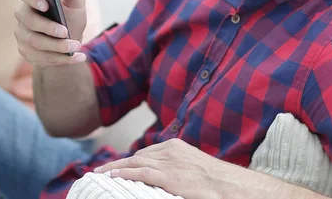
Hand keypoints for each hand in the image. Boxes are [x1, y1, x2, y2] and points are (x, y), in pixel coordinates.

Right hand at [14, 0, 87, 66]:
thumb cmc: (70, 18)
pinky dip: (62, 58)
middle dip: (48, 27)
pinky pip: (41, 57)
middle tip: (65, 32)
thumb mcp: (77, 6)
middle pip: (29, 21)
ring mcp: (22, 35)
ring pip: (36, 42)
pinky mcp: (27, 52)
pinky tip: (78, 57)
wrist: (69, 41)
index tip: (46, 5)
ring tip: (76, 46)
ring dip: (58, 46)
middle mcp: (23, 16)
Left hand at [94, 139, 239, 198]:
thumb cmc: (216, 180)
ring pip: (135, 162)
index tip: (116, 166)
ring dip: (114, 168)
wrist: (232, 186)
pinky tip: (112, 177)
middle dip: (118, 163)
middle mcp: (170, 151)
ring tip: (99, 175)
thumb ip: (179, 167)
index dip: (129, 160)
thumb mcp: (194, 166)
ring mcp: (169, 163)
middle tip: (100, 171)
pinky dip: (125, 173)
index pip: (146, 152)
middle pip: (137, 156)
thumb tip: (170, 176)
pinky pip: (142, 173)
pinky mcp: (170, 177)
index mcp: (175, 146)